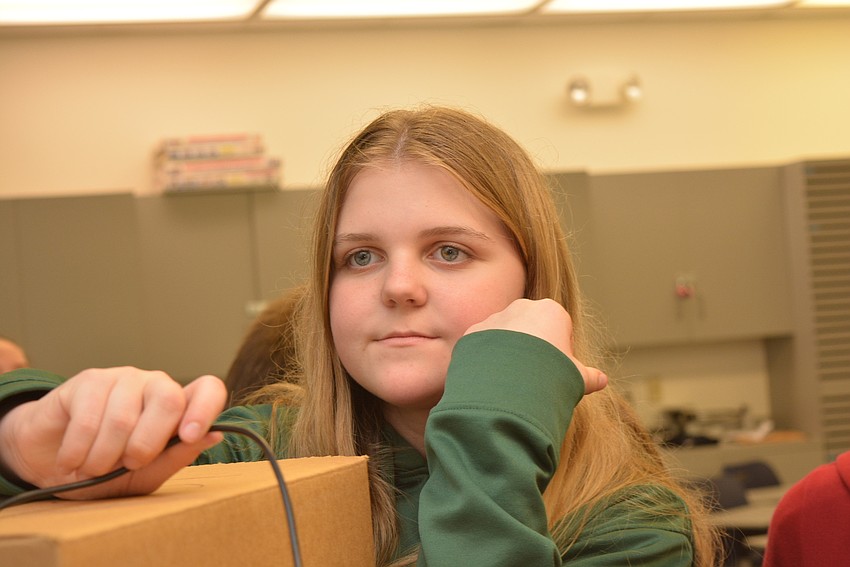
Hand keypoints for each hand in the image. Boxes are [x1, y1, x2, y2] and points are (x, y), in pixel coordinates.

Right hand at [0, 367, 226, 498]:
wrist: (52, 464)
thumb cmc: (106, 471)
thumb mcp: (145, 475)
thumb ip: (177, 456)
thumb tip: (215, 435)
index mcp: (178, 408)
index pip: (208, 389)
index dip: (205, 408)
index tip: (189, 435)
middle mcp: (155, 385)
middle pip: (169, 400)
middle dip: (147, 444)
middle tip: (128, 465)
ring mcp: (124, 379)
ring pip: (124, 417)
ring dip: (104, 456)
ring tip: (93, 468)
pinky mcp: (89, 380)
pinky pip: (89, 418)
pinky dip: (78, 450)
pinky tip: (71, 461)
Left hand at [464, 298, 607, 394]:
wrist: (509, 381)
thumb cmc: (550, 374)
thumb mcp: (576, 377)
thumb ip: (590, 376)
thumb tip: (601, 380)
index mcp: (550, 311)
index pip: (559, 328)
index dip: (560, 351)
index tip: (557, 370)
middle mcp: (521, 307)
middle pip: (530, 328)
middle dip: (532, 348)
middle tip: (533, 377)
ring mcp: (495, 318)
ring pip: (504, 336)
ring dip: (508, 353)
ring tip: (511, 380)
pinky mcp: (474, 333)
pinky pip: (482, 346)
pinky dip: (487, 359)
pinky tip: (492, 378)